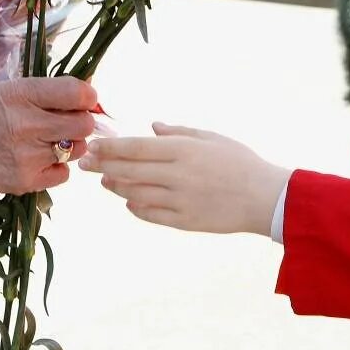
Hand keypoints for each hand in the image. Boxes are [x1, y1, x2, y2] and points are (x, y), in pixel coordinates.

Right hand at [0, 76, 97, 202]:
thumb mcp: (6, 90)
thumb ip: (45, 94)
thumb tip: (86, 95)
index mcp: (22, 94)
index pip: (77, 93)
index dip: (87, 97)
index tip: (84, 100)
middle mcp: (28, 124)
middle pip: (83, 124)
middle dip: (80, 121)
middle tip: (67, 122)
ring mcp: (27, 155)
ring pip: (76, 150)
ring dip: (69, 144)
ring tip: (47, 142)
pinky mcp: (24, 181)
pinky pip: (63, 175)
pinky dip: (57, 168)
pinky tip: (39, 160)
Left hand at [81, 122, 291, 235]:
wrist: (265, 198)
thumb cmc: (240, 161)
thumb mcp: (212, 138)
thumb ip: (179, 132)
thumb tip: (151, 127)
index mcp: (184, 150)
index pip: (136, 147)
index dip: (111, 147)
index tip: (93, 145)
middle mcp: (177, 175)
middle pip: (130, 169)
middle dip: (103, 166)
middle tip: (84, 164)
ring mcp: (179, 200)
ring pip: (135, 193)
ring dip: (116, 186)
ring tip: (104, 181)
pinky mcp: (184, 221)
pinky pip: (150, 214)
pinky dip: (135, 206)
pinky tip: (129, 200)